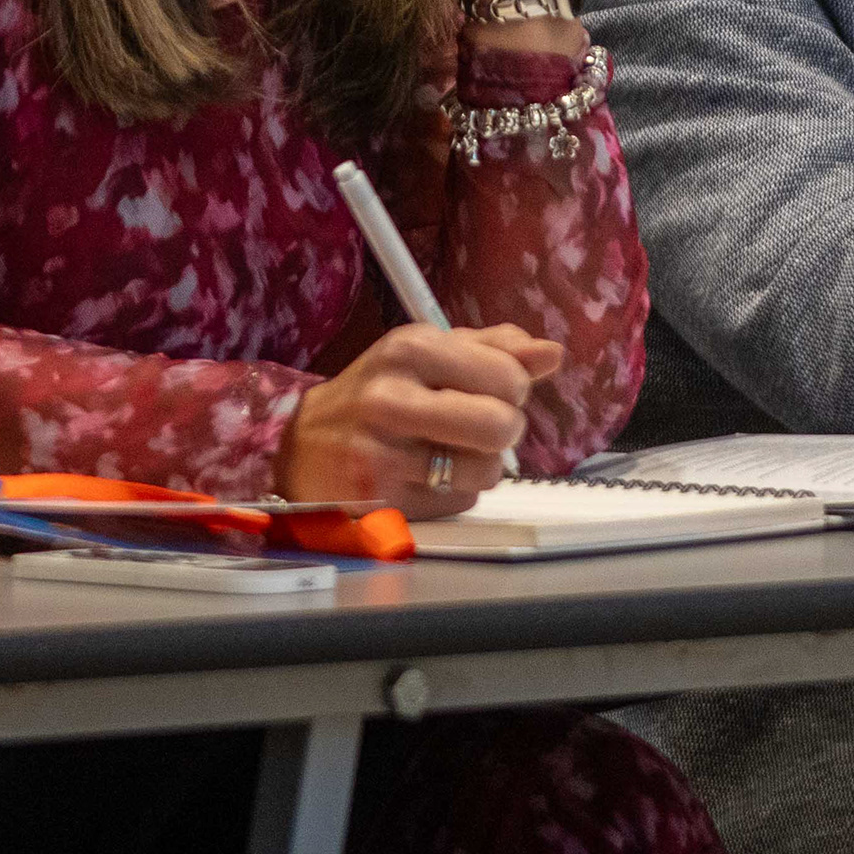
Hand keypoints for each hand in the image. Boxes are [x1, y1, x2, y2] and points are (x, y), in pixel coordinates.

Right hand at [274, 323, 562, 519]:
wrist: (301, 443)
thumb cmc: (378, 394)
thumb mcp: (426, 355)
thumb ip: (492, 350)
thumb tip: (552, 354)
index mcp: (409, 348)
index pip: (508, 376)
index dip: (513, 390)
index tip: (490, 391)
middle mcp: (391, 398)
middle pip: (499, 425)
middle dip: (504, 432)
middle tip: (482, 429)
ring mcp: (382, 454)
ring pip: (485, 472)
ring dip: (479, 468)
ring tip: (447, 454)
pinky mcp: (380, 502)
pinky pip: (458, 504)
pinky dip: (452, 495)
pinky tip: (422, 478)